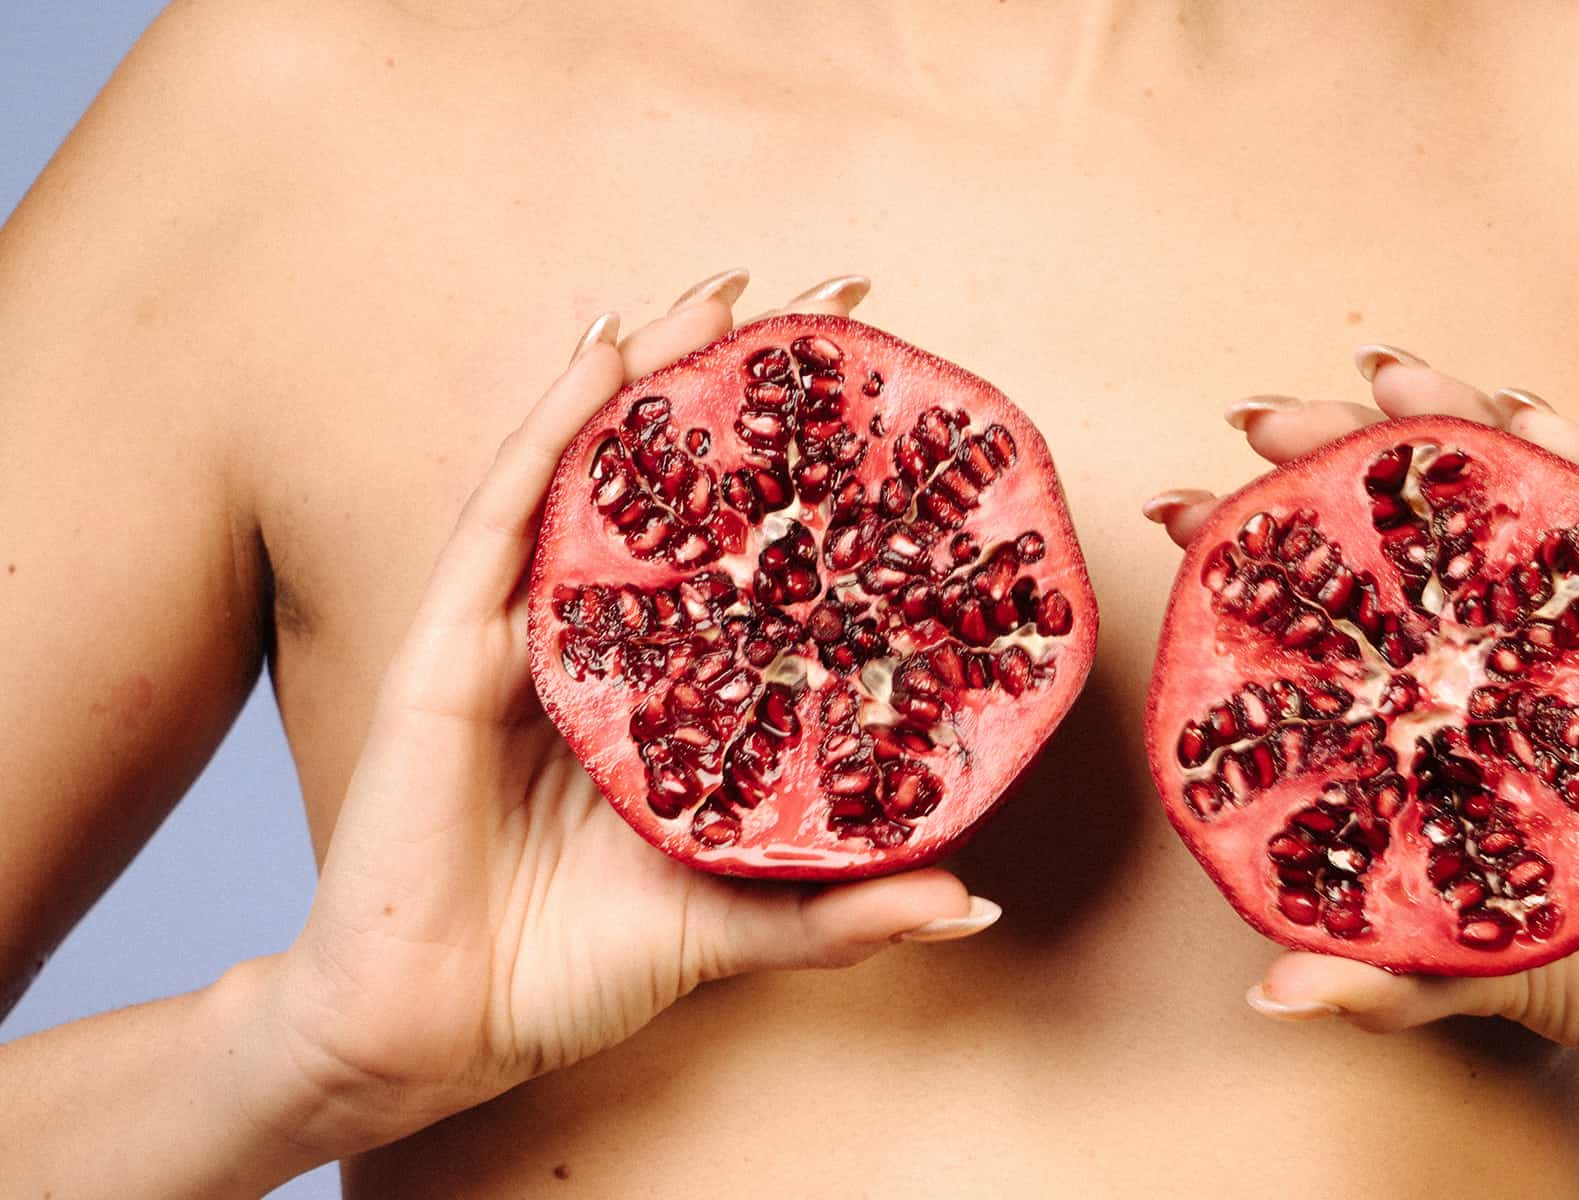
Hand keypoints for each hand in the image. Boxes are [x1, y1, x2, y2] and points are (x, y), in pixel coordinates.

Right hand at [258, 271, 996, 1152]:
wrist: (434, 1034)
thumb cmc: (571, 973)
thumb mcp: (736, 922)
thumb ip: (844, 907)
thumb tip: (976, 903)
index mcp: (660, 694)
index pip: (739, 555)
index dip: (803, 476)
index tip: (883, 404)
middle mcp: (594, 645)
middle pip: (670, 490)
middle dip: (735, 389)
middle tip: (824, 304)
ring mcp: (516, 635)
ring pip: (587, 475)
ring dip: (650, 374)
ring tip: (720, 292)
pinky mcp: (447, 646)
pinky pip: (504, 515)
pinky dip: (550, 427)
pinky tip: (603, 354)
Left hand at [1147, 347, 1578, 1142]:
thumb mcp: (1467, 964)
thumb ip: (1380, 971)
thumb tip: (1270, 994)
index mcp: (1440, 707)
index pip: (1341, 604)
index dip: (1260, 546)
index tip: (1172, 508)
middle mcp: (1507, 655)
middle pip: (1419, 524)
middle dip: (1339, 450)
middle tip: (1256, 416)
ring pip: (1522, 499)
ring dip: (1458, 422)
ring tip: (1386, 370)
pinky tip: (1541, 421)